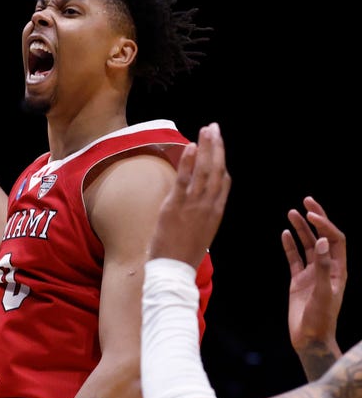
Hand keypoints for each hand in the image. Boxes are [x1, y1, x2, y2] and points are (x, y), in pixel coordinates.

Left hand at [146, 123, 229, 267]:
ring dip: (206, 147)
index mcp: (216, 212)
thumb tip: (199, 201)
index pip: (224, 181)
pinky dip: (189, 162)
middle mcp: (209, 205)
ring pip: (205, 170)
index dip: (222, 161)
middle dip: (217, 147)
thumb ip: (201, 214)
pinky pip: (185, 180)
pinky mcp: (176, 206)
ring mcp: (194, 205)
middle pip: (218, 170)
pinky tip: (191, 146)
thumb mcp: (199, 232)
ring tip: (207, 130)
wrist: (174, 269)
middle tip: (215, 128)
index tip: (219, 145)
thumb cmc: (183, 253)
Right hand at [284, 196, 345, 354]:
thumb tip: (321, 241)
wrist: (309, 339)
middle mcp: (326, 269)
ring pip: (307, 245)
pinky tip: (284, 234)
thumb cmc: (320, 320)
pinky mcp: (298, 281)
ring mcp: (312, 274)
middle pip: (323, 237)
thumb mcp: (323, 293)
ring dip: (301, 229)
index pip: (334, 240)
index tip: (311, 213)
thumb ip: (321, 267)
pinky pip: (294, 259)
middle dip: (316, 219)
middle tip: (306, 200)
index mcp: (337, 270)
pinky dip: (290, 246)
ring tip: (291, 212)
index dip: (325, 225)